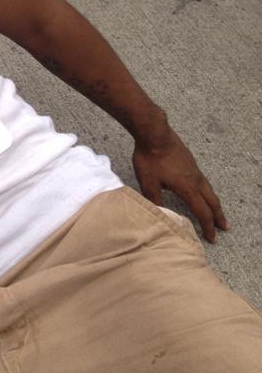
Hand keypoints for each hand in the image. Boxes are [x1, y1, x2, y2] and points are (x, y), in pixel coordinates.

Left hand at [132, 124, 228, 241]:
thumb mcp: (148, 183)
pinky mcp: (190, 162)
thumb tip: (159, 215)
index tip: (212, 238)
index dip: (207, 227)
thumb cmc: (150, 158)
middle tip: (224, 228)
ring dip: (214, 203)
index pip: (202, 212)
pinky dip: (207, 191)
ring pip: (209, 190)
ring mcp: (194, 170)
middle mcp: (196, 180)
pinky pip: (203, 181)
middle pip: (212, 202)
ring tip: (216, 211)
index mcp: (187, 188)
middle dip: (218, 217)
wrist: (154, 133)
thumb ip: (154, 201)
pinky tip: (201, 190)